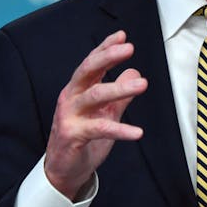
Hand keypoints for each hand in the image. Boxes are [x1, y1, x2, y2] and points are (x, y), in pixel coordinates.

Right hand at [44, 30, 147, 199]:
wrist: (64, 170)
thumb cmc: (82, 137)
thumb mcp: (105, 112)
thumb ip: (119, 94)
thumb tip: (134, 72)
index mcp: (78, 89)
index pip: (91, 63)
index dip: (105, 48)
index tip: (122, 36)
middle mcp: (71, 97)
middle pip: (88, 70)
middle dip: (108, 57)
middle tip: (129, 48)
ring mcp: (70, 115)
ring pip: (94, 95)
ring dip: (120, 88)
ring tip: (143, 84)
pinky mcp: (73, 135)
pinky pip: (99, 129)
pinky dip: (120, 130)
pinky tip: (137, 132)